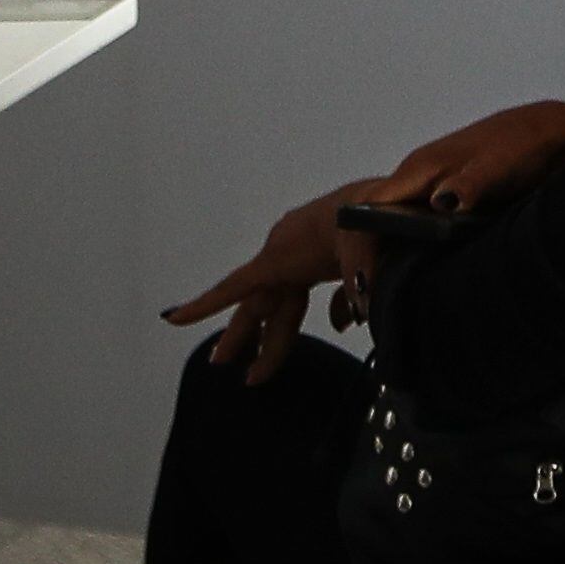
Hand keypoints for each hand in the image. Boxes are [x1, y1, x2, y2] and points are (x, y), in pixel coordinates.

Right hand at [161, 180, 382, 384]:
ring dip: (272, 334)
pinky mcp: (325, 254)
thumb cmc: (368, 220)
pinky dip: (322, 312)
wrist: (392, 192)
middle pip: (255, 303)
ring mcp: (304, 252)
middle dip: (240, 336)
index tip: (173, 319)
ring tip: (258, 371)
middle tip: (221, 364)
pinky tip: (339, 324)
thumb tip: (358, 316)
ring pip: (281, 301)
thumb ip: (356, 291)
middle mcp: (284, 253)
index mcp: (281, 256)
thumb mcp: (360, 256)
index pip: (235, 286)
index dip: (204, 306)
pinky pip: (310, 290)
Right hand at [328, 100, 564, 309]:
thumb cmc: (522, 143)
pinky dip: (407, 255)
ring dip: (384, 262)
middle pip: (373, 223)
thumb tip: (442, 202)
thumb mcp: (498, 164)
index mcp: (420, 168)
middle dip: (366, 262)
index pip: (369, 208)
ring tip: (383, 305)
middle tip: (370, 307)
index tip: (364, 285)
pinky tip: (417, 283)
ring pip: (392, 228)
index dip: (360, 247)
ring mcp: (431, 189)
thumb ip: (470, 183)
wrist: (550, 133)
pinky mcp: (448, 201)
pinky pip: (414, 230)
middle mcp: (418, 178)